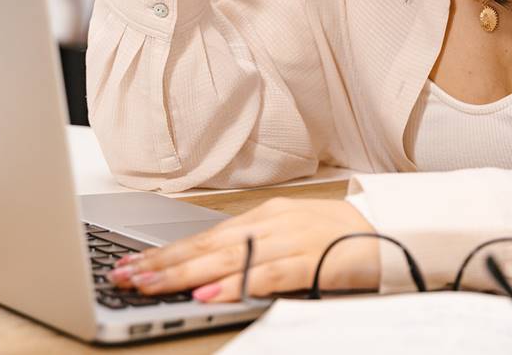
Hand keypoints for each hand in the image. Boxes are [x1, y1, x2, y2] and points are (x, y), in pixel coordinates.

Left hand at [107, 198, 379, 302]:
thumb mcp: (287, 232)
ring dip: (185, 274)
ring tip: (152, 284)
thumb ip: (251, 245)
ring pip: (228, 258)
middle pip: (207, 246)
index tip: (132, 264)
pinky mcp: (308, 260)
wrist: (386, 229)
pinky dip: (235, 284)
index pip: (204, 236)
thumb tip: (209, 266)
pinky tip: (209, 294)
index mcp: (263, 215)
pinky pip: (265, 275)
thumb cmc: (335, 233)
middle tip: (125, 276)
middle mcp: (270, 223)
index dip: (166, 252)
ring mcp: (289, 240)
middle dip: (163, 263)